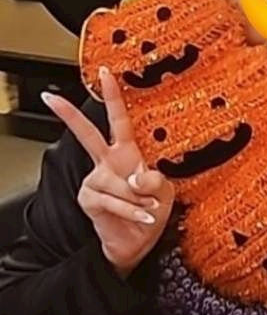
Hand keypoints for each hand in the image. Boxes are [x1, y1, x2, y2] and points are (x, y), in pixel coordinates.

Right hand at [42, 67, 174, 278]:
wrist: (138, 242)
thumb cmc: (152, 211)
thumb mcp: (165, 192)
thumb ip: (156, 180)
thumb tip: (135, 177)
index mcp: (127, 152)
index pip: (119, 119)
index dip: (113, 96)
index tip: (105, 73)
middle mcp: (108, 162)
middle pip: (88, 134)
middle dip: (69, 115)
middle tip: (52, 98)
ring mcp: (97, 179)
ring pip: (119, 183)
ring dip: (139, 200)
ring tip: (148, 209)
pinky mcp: (89, 198)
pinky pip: (115, 201)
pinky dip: (133, 211)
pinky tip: (142, 217)